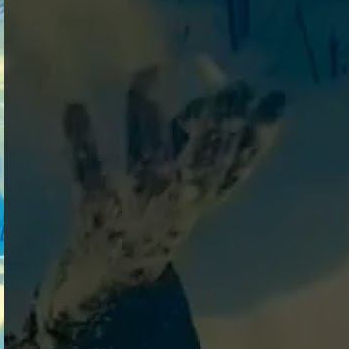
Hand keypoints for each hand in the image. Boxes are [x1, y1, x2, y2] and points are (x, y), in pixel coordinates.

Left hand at [37, 66, 285, 327]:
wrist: (111, 275)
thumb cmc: (159, 215)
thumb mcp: (195, 189)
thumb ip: (210, 145)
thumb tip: (228, 98)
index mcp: (201, 196)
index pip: (238, 164)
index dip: (259, 135)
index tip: (274, 98)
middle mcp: (174, 200)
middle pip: (202, 161)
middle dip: (218, 126)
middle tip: (230, 88)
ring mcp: (135, 203)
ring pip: (147, 156)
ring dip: (147, 115)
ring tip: (146, 72)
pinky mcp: (94, 206)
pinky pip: (88, 170)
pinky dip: (80, 139)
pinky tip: (74, 106)